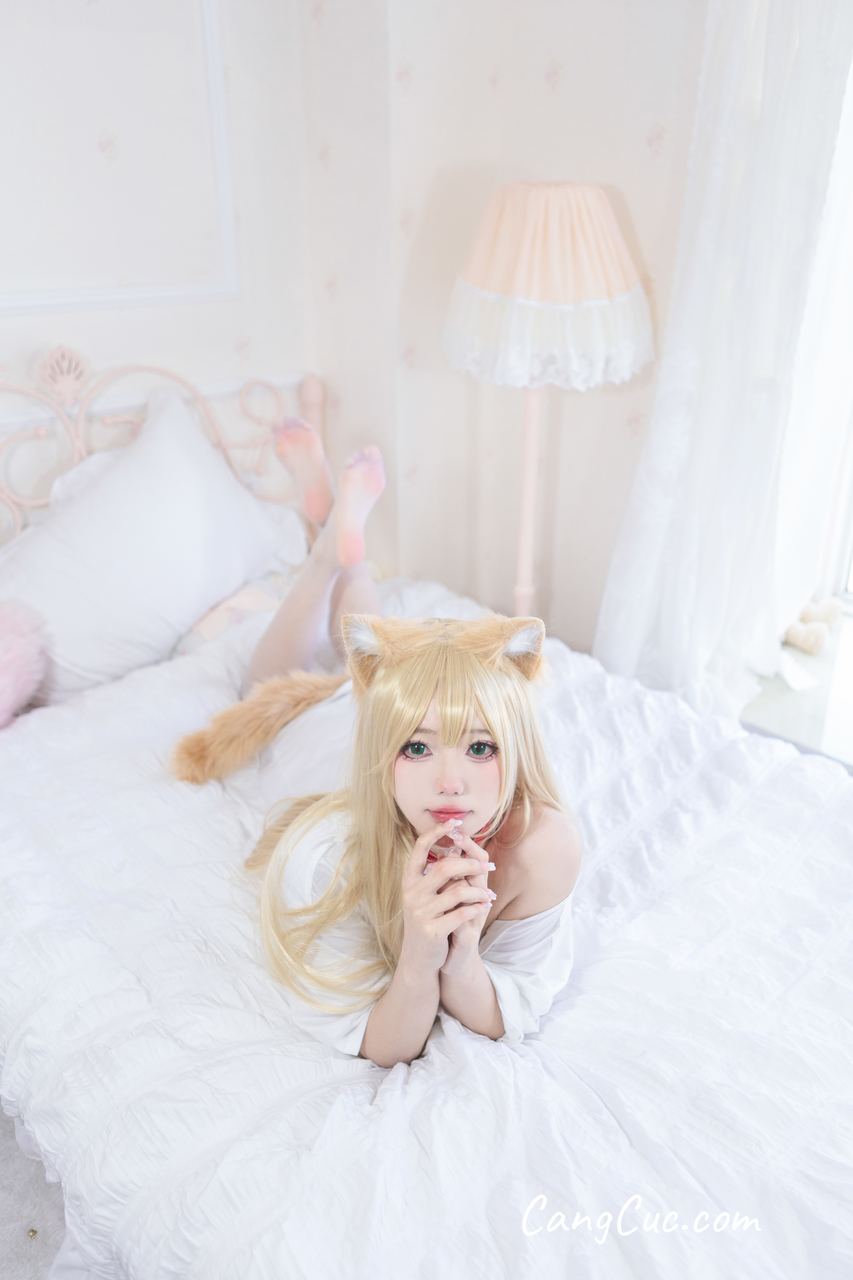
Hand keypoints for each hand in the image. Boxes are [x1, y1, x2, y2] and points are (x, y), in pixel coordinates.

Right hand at [398, 821, 493, 977]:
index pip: (420, 847)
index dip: (437, 831)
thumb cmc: (429, 920)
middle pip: (445, 867)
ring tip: (489, 896)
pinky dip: (477, 908)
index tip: (455, 822)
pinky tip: (485, 907)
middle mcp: (411, 893)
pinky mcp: (432, 931)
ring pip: (458, 891)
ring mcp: (420, 912)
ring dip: (479, 892)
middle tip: (488, 869)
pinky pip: (462, 913)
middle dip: (471, 865)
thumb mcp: (429, 895)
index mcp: (409, 880)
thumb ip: (439, 873)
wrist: (420, 958)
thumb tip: (458, 846)